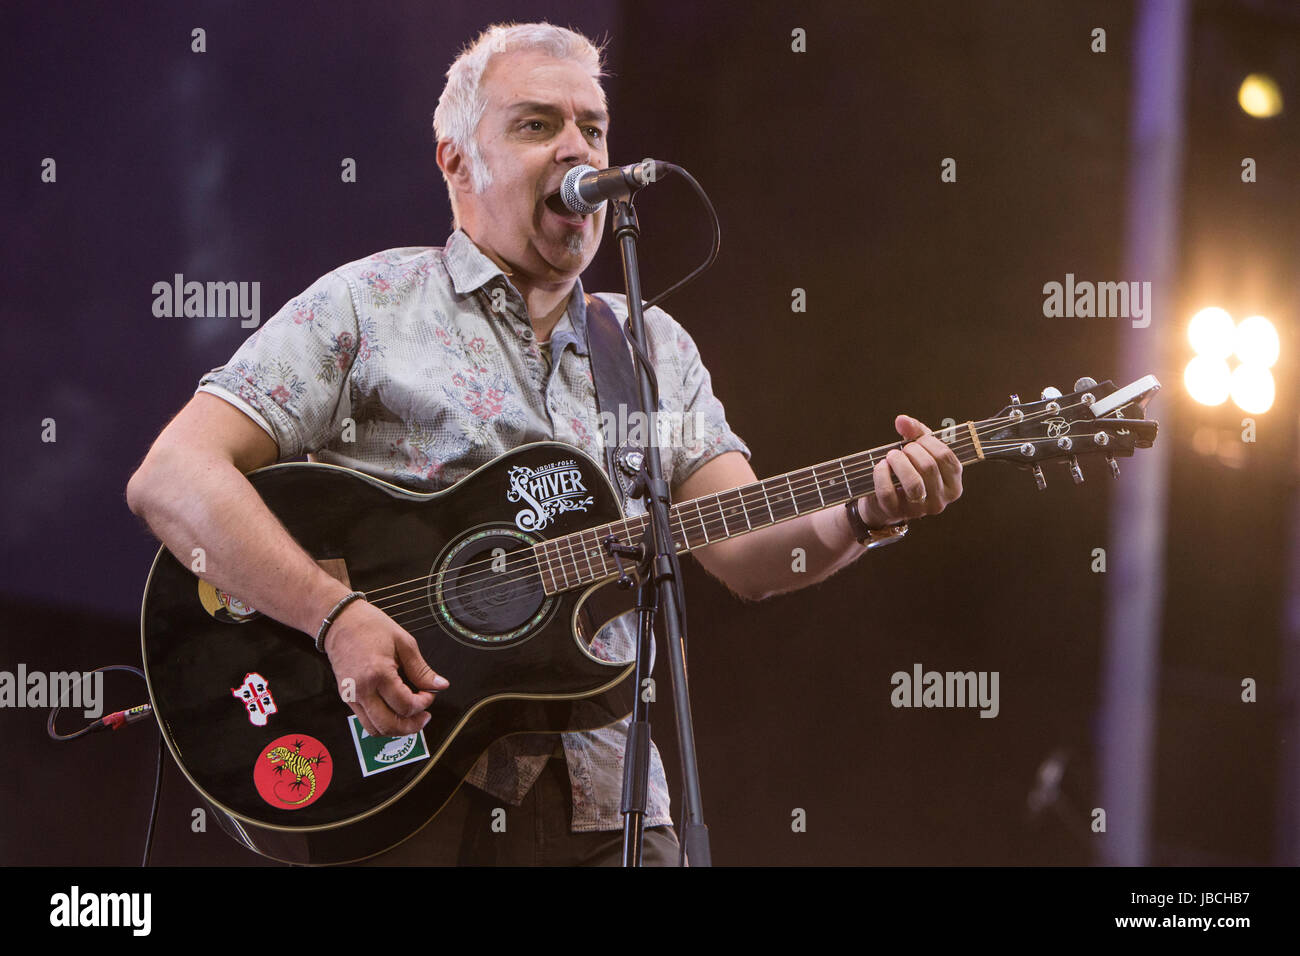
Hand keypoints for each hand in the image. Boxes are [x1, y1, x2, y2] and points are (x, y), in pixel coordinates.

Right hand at [322, 598, 447, 736]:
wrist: (340, 621)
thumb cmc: (370, 626)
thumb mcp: (403, 642)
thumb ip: (421, 669)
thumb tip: (439, 685)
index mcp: (378, 673)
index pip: (405, 705)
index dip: (423, 704)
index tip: (429, 695)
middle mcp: (362, 689)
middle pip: (389, 725)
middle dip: (412, 725)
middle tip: (424, 716)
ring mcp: (351, 695)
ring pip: (375, 729)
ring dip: (396, 730)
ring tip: (411, 718)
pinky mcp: (346, 697)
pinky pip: (365, 721)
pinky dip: (382, 723)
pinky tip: (394, 712)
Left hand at [857, 415, 962, 528]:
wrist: (884, 503)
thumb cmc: (908, 472)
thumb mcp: (918, 451)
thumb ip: (915, 432)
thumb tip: (902, 420)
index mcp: (953, 485)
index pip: (946, 457)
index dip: (928, 442)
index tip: (915, 441)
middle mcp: (940, 500)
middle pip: (928, 466)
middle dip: (911, 450)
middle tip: (900, 450)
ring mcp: (919, 509)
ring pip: (912, 482)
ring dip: (898, 462)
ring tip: (891, 456)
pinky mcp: (896, 512)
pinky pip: (887, 490)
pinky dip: (881, 473)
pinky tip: (880, 466)